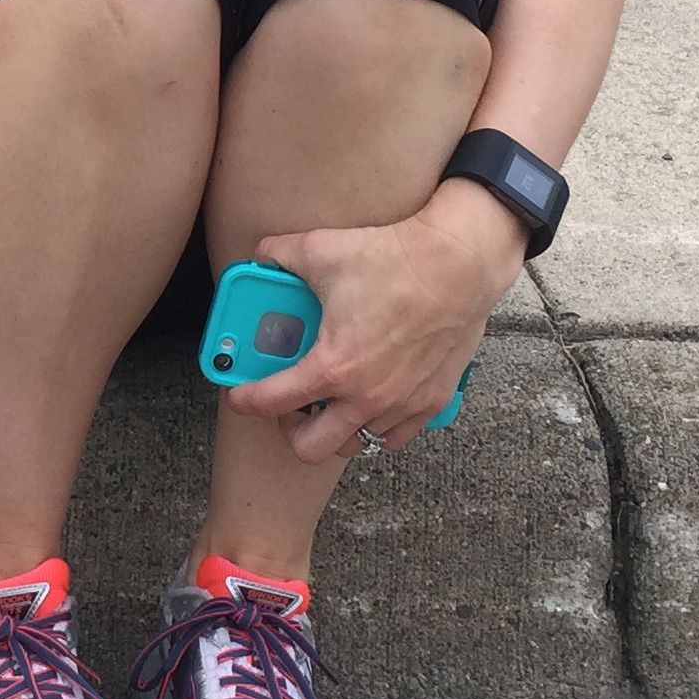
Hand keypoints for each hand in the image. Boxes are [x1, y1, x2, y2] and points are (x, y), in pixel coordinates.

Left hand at [224, 186, 525, 461]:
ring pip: (356, 442)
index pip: (270, 403)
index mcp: (332, 368)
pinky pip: (396, 437)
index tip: (239, 395)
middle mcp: (365, 398)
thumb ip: (278, 255)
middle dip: (290, 429)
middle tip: (289, 402)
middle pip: (310, 449)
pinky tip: (370, 399)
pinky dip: (378, 426)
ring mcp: (401, 405)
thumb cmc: (392, 258)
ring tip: (331, 399)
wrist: (459, 263)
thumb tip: (260, 256)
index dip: (245, 400)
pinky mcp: (431, 401)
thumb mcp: (319, 249)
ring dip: (336, 426)